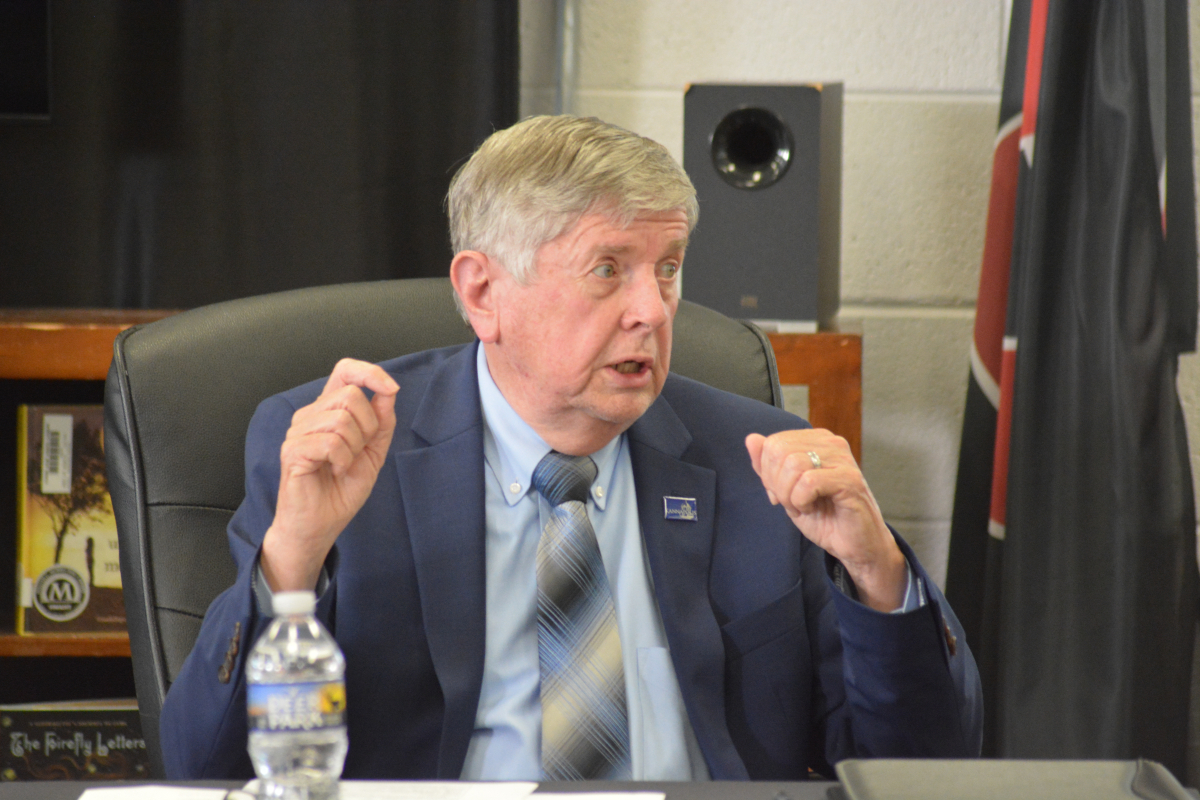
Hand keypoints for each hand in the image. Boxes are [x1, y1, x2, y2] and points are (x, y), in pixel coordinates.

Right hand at [260, 359, 399, 591]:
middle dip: (368, 427)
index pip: (345, 370)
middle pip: (351, 395)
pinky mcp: (292, 450)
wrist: (321, 524)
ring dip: (354, 448)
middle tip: (358, 452)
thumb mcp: (373, 452)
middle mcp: (310, 414)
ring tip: (343, 465)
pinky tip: (335, 471)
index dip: (370, 372)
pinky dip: (342, 460)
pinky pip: (330, 442)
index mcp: (329, 409)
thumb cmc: (341, 488)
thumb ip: (382, 422)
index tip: (391, 389)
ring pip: (342, 419)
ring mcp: (298, 431)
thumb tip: (389, 390)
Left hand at [745, 429, 905, 610]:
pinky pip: (808, 482)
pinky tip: (811, 508)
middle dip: (776, 484)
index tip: (781, 493)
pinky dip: (801, 501)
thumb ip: (767, 466)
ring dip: (788, 494)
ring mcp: (842, 459)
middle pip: (779, 451)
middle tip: (792, 502)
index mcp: (816, 440)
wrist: (855, 545)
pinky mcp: (849, 479)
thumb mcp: (786, 490)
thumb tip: (752, 439)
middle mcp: (830, 443)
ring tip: (803, 506)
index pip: (773, 443)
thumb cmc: (825, 516)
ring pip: (793, 464)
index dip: (768, 473)